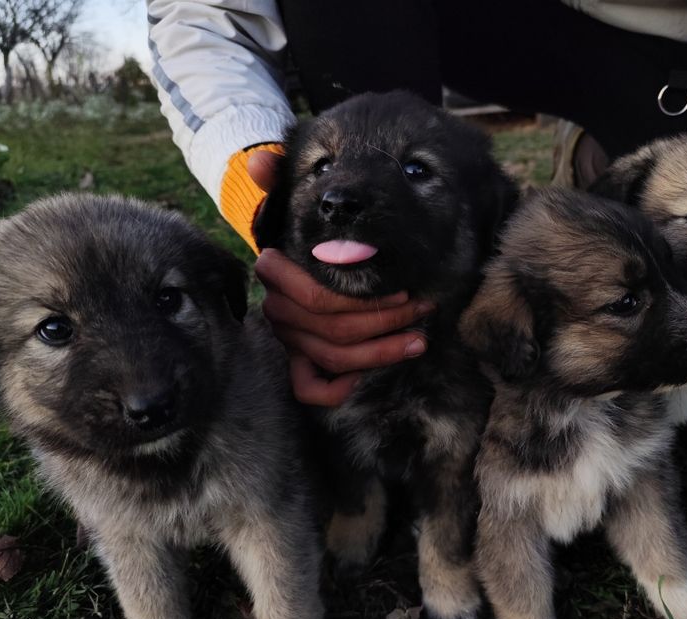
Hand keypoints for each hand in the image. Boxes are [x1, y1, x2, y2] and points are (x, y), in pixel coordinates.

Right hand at [248, 151, 434, 406]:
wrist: (292, 250)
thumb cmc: (304, 225)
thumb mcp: (293, 199)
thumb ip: (276, 179)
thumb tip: (262, 161)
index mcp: (274, 273)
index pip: (317, 298)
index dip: (364, 301)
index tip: (404, 286)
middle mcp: (277, 309)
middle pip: (333, 330)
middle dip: (386, 323)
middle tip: (423, 308)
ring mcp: (286, 339)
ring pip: (331, 358)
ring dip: (380, 354)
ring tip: (419, 340)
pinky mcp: (295, 361)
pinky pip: (308, 388)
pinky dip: (336, 388)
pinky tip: (365, 376)